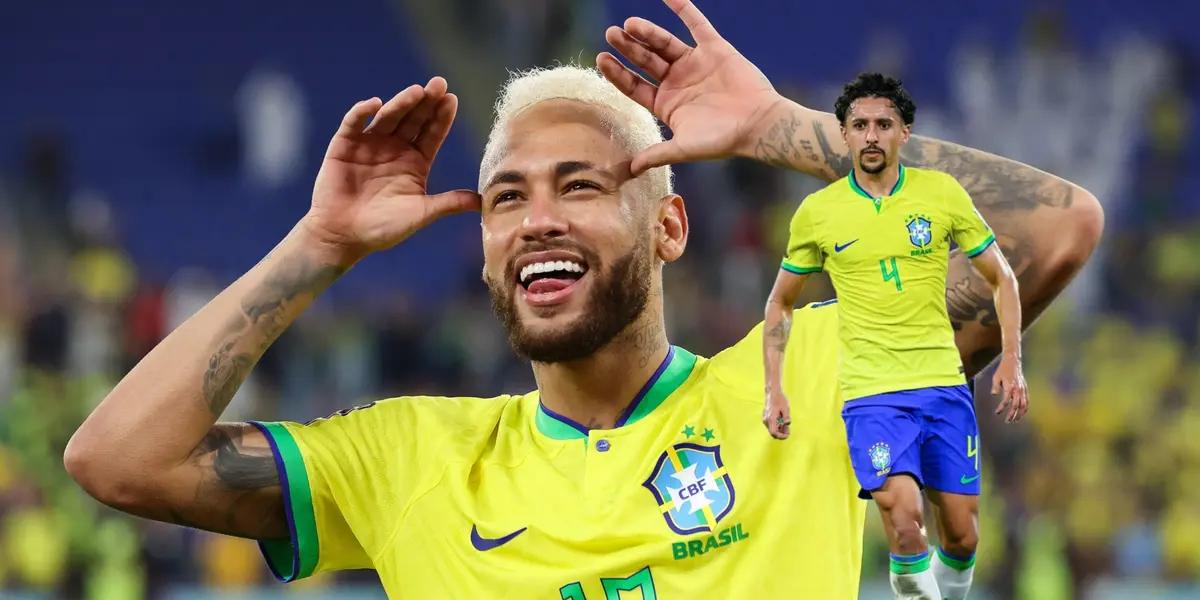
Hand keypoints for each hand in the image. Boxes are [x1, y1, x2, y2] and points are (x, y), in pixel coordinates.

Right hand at [302, 77, 480, 262]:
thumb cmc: (383, 228)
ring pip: (388, 117)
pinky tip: (375, 104)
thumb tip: (483, 201)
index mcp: (415, 161)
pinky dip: (362, 112)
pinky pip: (353, 124)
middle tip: (439, 84)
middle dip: (426, 101)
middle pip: (413, 119)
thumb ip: (448, 203)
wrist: (343, 237)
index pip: (432, 133)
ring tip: (416, 92)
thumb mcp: (420, 214)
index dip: (441, 117)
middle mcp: (395, 148)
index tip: (452, 100)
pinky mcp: (344, 146)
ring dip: (401, 103)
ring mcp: (370, 144)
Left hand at [597, 0, 781, 174]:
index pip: (634, 85)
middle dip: (628, 48)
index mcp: (666, 104)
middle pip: (645, 61)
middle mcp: (677, 82)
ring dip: (647, 33)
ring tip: (629, 24)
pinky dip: (684, 8)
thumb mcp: (683, 148)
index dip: (617, 73)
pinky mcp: (715, 49)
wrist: (759, 125)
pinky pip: (697, 24)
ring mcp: (695, 64)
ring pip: (665, 43)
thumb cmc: (722, 140)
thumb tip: (629, 171)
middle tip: (611, 35)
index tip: (601, 59)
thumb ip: (656, 154)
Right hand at [762, 389, 791, 439]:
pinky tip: (782, 421)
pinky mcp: (766, 417)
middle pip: (773, 433)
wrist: (772, 392)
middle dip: (781, 433)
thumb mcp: (786, 408)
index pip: (774, 433)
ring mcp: (765, 419)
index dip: (781, 436)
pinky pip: (771, 425)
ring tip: (786, 424)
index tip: (788, 435)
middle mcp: (766, 420)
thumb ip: (786, 416)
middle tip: (788, 429)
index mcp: (771, 418)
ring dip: (779, 429)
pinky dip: (777, 426)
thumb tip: (788, 423)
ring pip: (772, 429)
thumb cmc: (780, 399)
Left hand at [992, 355, 1028, 422]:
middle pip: (1016, 406)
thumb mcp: (996, 377)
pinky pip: (1027, 400)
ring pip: (1024, 405)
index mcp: (1010, 387)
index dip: (1002, 408)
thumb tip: (994, 395)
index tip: (997, 413)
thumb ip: (995, 387)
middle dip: (1012, 415)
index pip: (1006, 401)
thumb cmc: (1002, 370)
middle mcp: (1018, 389)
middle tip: (1007, 421)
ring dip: (1020, 414)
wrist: (1013, 362)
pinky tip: (1022, 413)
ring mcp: (1023, 389)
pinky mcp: (1025, 389)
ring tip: (1015, 420)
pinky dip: (1025, 408)